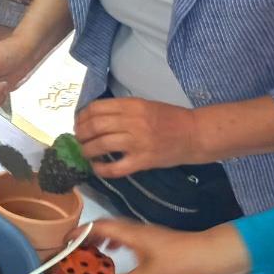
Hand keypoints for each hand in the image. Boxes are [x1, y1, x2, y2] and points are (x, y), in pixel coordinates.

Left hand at [74, 98, 200, 177]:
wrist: (194, 134)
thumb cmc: (170, 118)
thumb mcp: (144, 105)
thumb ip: (122, 110)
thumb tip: (94, 117)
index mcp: (132, 105)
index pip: (96, 108)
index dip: (82, 116)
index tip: (79, 123)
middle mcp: (133, 122)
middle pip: (95, 126)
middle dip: (81, 134)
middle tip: (79, 139)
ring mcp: (137, 142)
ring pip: (101, 145)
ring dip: (87, 150)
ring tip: (85, 152)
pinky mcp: (143, 161)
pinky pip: (115, 168)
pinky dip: (101, 169)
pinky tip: (97, 167)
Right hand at [91, 217, 250, 273]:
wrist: (208, 255)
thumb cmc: (179, 263)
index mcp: (132, 234)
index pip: (101, 226)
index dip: (82, 231)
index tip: (66, 240)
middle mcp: (136, 229)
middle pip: (107, 225)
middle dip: (89, 234)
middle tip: (76, 247)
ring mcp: (146, 232)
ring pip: (117, 229)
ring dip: (102, 236)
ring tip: (93, 250)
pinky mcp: (154, 238)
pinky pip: (127, 234)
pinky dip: (116, 240)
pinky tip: (117, 251)